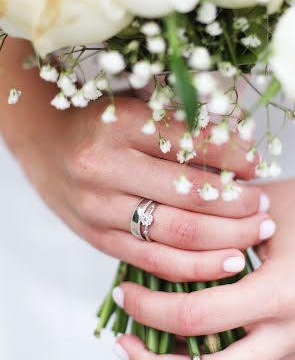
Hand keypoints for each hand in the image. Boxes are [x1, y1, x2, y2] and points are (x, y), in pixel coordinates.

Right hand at [20, 94, 273, 283]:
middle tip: (264, 206)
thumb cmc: (96, 122)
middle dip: (239, 203)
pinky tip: (227, 261)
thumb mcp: (136, 108)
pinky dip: (196, 266)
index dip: (235, 157)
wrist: (45, 144)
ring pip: (177, 232)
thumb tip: (240, 145)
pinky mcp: (96, 237)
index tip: (257, 164)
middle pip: (190, 193)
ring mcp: (99, 207)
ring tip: (257, 232)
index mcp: (122, 123)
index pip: (195, 143)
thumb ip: (183, 125)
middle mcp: (106, 166)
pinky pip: (154, 261)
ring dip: (227, 236)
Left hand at [113, 180, 294, 359]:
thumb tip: (158, 227)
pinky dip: (201, 358)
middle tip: (123, 335)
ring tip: (139, 346)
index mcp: (278, 296)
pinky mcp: (285, 346)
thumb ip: (216, 222)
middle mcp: (286, 335)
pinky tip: (177, 343)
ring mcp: (288, 347)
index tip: (124, 290)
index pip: (196, 316)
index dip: (149, 309)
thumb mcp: (264, 210)